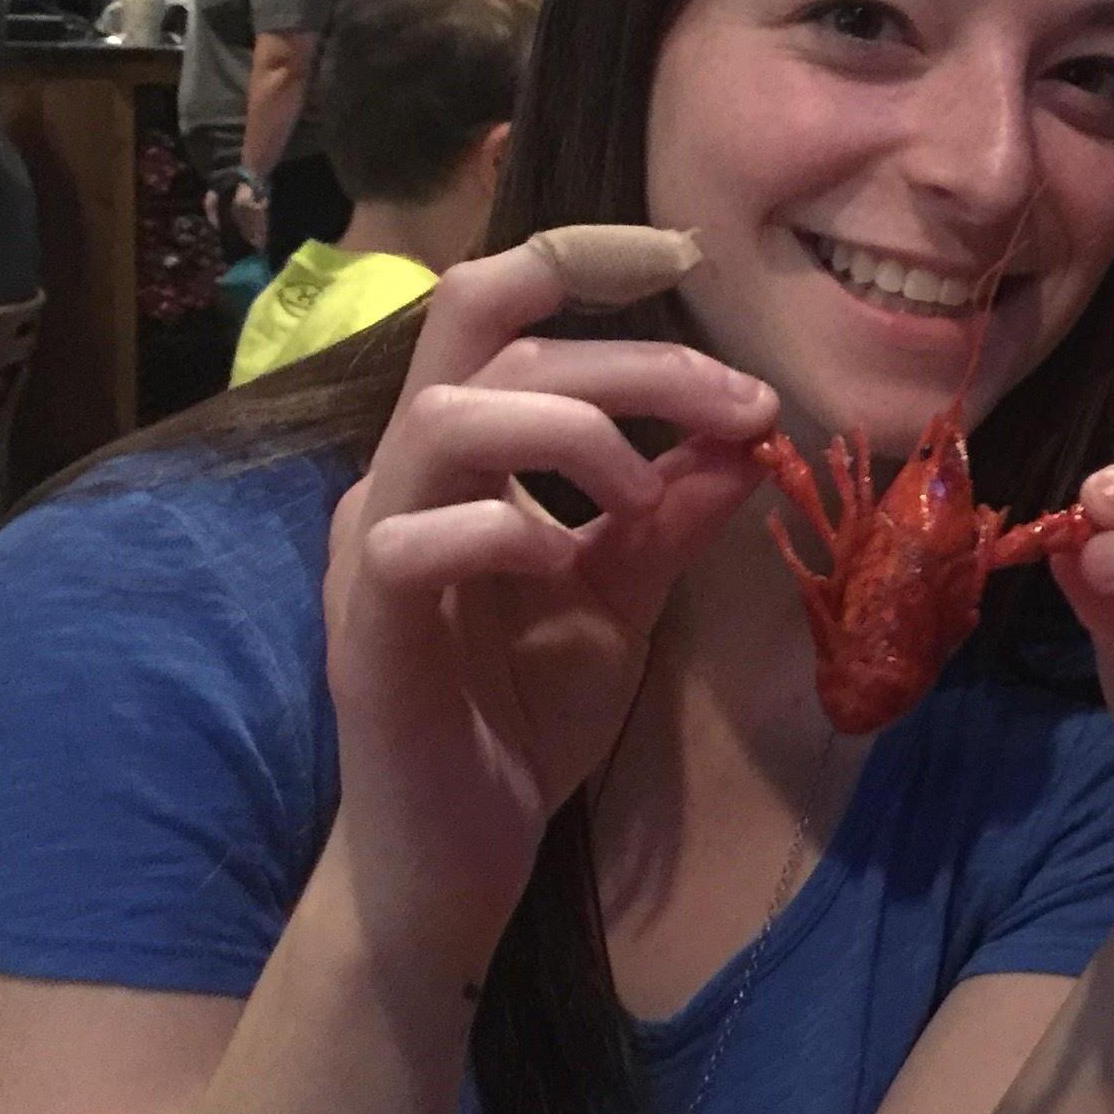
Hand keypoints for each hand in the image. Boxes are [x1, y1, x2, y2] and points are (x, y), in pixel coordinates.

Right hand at [319, 242, 779, 975]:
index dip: (581, 258)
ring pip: (448, 415)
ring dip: (576, 432)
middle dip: (637, 357)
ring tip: (649, 499)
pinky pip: (416, 540)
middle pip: (494, 339)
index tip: (684, 253)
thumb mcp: (624, 602)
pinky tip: (566, 560)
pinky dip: (508, 528)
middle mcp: (402, 477)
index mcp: (458, 455)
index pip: (497, 308)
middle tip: (742, 408)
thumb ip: (673, 518)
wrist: (457, 860)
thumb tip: (747, 435)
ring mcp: (373, 548)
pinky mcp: (365, 629)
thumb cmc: (524, 719)